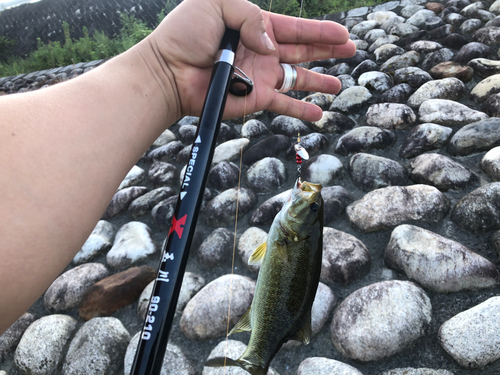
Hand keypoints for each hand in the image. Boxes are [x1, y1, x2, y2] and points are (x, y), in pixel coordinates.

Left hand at [144, 0, 355, 121]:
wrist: (168, 71)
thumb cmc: (185, 34)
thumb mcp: (217, 4)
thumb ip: (249, 17)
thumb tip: (271, 46)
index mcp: (256, 26)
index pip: (296, 28)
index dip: (321, 31)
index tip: (342, 33)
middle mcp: (262, 51)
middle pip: (303, 51)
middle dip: (327, 51)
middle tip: (350, 50)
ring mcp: (260, 76)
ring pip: (297, 78)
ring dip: (319, 82)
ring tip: (338, 85)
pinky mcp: (255, 97)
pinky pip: (283, 104)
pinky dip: (301, 109)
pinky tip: (318, 113)